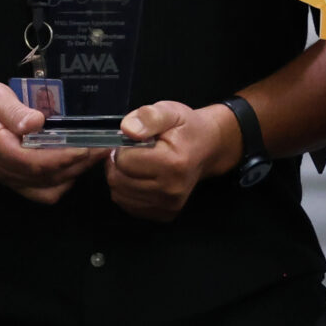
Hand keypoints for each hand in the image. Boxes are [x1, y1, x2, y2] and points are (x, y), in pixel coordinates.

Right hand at [0, 80, 104, 203]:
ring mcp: (9, 179)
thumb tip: (38, 123)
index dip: (63, 158)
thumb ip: (15, 112)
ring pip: (48, 189)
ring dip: (74, 174)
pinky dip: (63, 182)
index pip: (34, 162)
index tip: (87, 146)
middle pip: (46, 178)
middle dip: (78, 165)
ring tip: (94, 154)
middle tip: (103, 147)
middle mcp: (2, 170)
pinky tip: (74, 163)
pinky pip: (43, 192)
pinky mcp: (15, 181)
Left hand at [106, 101, 233, 221]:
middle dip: (118, 164)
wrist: (207, 148)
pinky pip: (128, 206)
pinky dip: (127, 191)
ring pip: (120, 195)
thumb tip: (127, 129)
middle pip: (118, 181)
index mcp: (172, 164)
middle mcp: (172, 190)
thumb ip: (148, 116)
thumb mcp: (169, 111)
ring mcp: (169, 205)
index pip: (124, 162)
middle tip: (130, 152)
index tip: (133, 142)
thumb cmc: (185, 128)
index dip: (122, 148)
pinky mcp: (165, 214)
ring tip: (136, 164)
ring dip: (121, 178)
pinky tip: (140, 178)